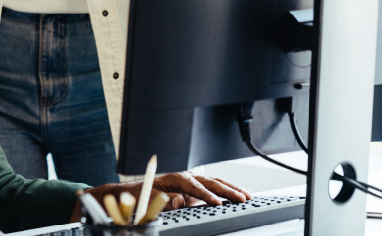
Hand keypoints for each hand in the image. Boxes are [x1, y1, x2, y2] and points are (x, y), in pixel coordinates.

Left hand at [76, 171, 252, 218]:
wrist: (133, 193)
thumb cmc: (140, 196)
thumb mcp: (147, 199)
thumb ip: (165, 200)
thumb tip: (181, 201)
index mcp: (174, 178)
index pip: (194, 186)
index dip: (206, 195)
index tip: (218, 203)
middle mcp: (185, 178)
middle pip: (209, 182)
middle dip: (227, 190)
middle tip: (242, 198)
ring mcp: (191, 182)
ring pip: (214, 183)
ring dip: (231, 189)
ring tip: (247, 195)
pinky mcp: (194, 189)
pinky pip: (213, 188)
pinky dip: (227, 190)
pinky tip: (239, 193)